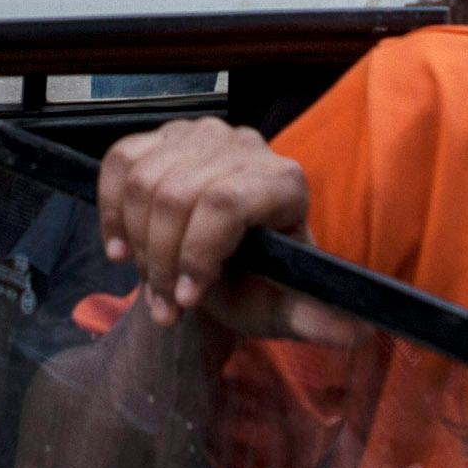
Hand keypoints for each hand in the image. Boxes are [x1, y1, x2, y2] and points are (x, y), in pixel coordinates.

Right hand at [96, 119, 311, 329]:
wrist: (229, 269)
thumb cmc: (260, 285)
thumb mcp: (286, 309)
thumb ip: (317, 319)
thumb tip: (357, 331)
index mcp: (284, 182)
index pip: (224, 202)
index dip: (196, 253)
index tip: (187, 299)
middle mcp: (245, 146)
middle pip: (176, 194)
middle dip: (160, 260)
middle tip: (165, 303)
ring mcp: (200, 135)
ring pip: (143, 180)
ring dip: (135, 243)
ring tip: (149, 281)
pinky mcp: (163, 136)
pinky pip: (120, 161)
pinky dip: (111, 209)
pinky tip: (121, 247)